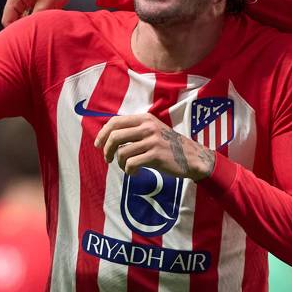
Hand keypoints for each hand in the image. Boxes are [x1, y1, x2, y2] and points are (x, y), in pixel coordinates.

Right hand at [2, 0, 72, 25]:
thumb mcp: (44, 10)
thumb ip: (31, 23)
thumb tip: (26, 32)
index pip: (7, 19)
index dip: (15, 31)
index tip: (24, 37)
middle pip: (12, 15)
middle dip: (22, 24)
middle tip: (33, 32)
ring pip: (20, 11)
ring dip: (28, 18)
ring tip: (39, 23)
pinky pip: (26, 6)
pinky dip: (32, 12)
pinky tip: (42, 16)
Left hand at [94, 114, 214, 180]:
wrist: (192, 157)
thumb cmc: (168, 146)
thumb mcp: (152, 130)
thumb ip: (135, 130)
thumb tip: (108, 137)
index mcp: (145, 118)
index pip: (115, 121)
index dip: (102, 134)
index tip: (99, 145)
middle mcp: (148, 127)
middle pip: (115, 136)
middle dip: (106, 150)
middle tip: (108, 159)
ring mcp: (152, 140)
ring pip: (122, 152)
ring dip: (120, 163)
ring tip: (127, 167)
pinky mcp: (156, 155)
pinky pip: (132, 163)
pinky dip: (129, 171)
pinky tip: (135, 173)